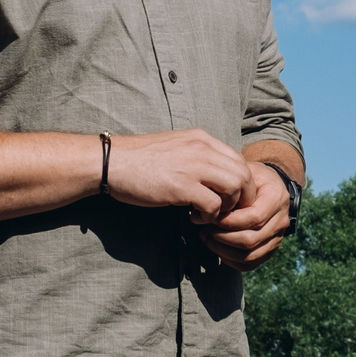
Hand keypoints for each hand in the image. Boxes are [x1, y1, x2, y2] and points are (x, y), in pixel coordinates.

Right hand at [105, 129, 251, 222]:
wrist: (111, 161)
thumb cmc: (140, 159)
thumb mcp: (176, 147)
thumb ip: (198, 156)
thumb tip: (216, 176)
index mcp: (202, 139)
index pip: (239, 159)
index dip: (241, 183)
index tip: (229, 198)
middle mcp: (202, 148)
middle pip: (244, 173)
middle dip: (242, 197)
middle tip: (227, 211)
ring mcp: (193, 166)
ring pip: (235, 187)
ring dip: (228, 207)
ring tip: (210, 214)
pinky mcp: (181, 186)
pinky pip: (214, 205)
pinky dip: (210, 216)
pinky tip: (194, 218)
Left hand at [190, 160, 291, 270]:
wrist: (269, 186)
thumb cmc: (252, 179)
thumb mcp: (243, 174)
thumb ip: (228, 190)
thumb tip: (202, 211)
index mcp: (277, 198)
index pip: (254, 218)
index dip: (228, 221)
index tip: (210, 216)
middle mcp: (281, 221)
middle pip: (250, 240)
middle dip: (222, 237)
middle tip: (204, 229)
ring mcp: (278, 237)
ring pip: (250, 255)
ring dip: (223, 250)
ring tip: (207, 238)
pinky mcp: (270, 249)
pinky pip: (250, 263)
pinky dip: (231, 260)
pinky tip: (218, 248)